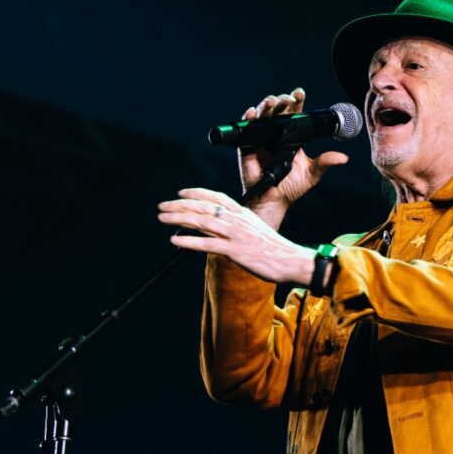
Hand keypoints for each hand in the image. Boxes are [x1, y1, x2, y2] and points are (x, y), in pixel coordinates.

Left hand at [157, 187, 313, 285]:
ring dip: (178, 219)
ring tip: (162, 218)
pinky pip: (207, 244)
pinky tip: (175, 240)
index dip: (196, 193)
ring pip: (201, 222)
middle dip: (179, 205)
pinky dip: (189, 242)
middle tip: (162, 206)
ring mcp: (235, 235)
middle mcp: (237, 220)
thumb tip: (220, 226)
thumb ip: (238, 225)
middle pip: (203, 207)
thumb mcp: (255, 229)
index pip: (216, 197)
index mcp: (243, 213)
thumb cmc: (274, 248)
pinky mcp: (235, 251)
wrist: (290, 260)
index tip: (181, 193)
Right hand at [238, 87, 348, 229]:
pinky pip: (247, 128)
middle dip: (282, 101)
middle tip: (288, 100)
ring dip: (266, 106)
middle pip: (278, 111)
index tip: (300, 94)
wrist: (273, 200)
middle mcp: (276, 134)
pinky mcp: (248, 145)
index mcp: (292, 137)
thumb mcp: (312, 174)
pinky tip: (253, 112)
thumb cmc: (291, 187)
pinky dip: (249, 118)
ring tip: (272, 101)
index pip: (294, 114)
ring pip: (263, 116)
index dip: (296, 102)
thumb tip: (343, 158)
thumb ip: (325, 162)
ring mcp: (262, 138)